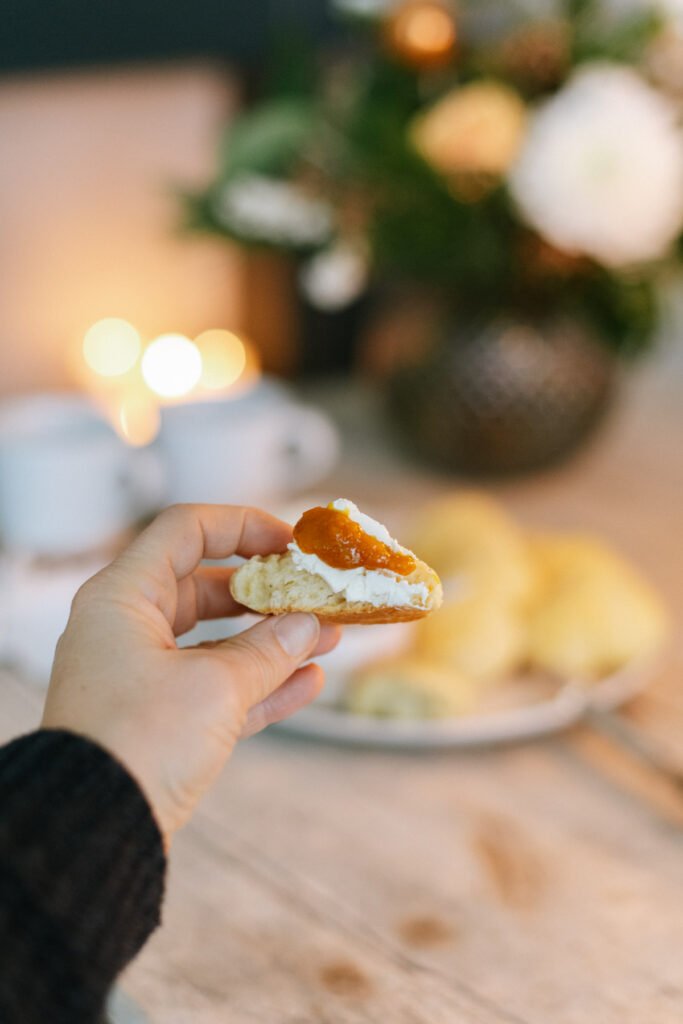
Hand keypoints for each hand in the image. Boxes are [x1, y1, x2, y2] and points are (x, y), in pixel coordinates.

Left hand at [42, 504, 340, 843]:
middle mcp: (129, 629)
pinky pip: (218, 688)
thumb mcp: (215, 687)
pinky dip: (260, 684)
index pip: (185, 531)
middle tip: (318, 593)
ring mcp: (143, 676)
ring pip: (217, 641)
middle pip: (206, 587)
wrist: (96, 830)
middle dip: (268, 591)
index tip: (292, 541)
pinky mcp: (161, 720)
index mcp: (124, 598)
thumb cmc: (140, 741)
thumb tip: (308, 625)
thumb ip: (268, 649)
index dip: (243, 526)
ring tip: (329, 637)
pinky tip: (310, 682)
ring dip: (273, 640)